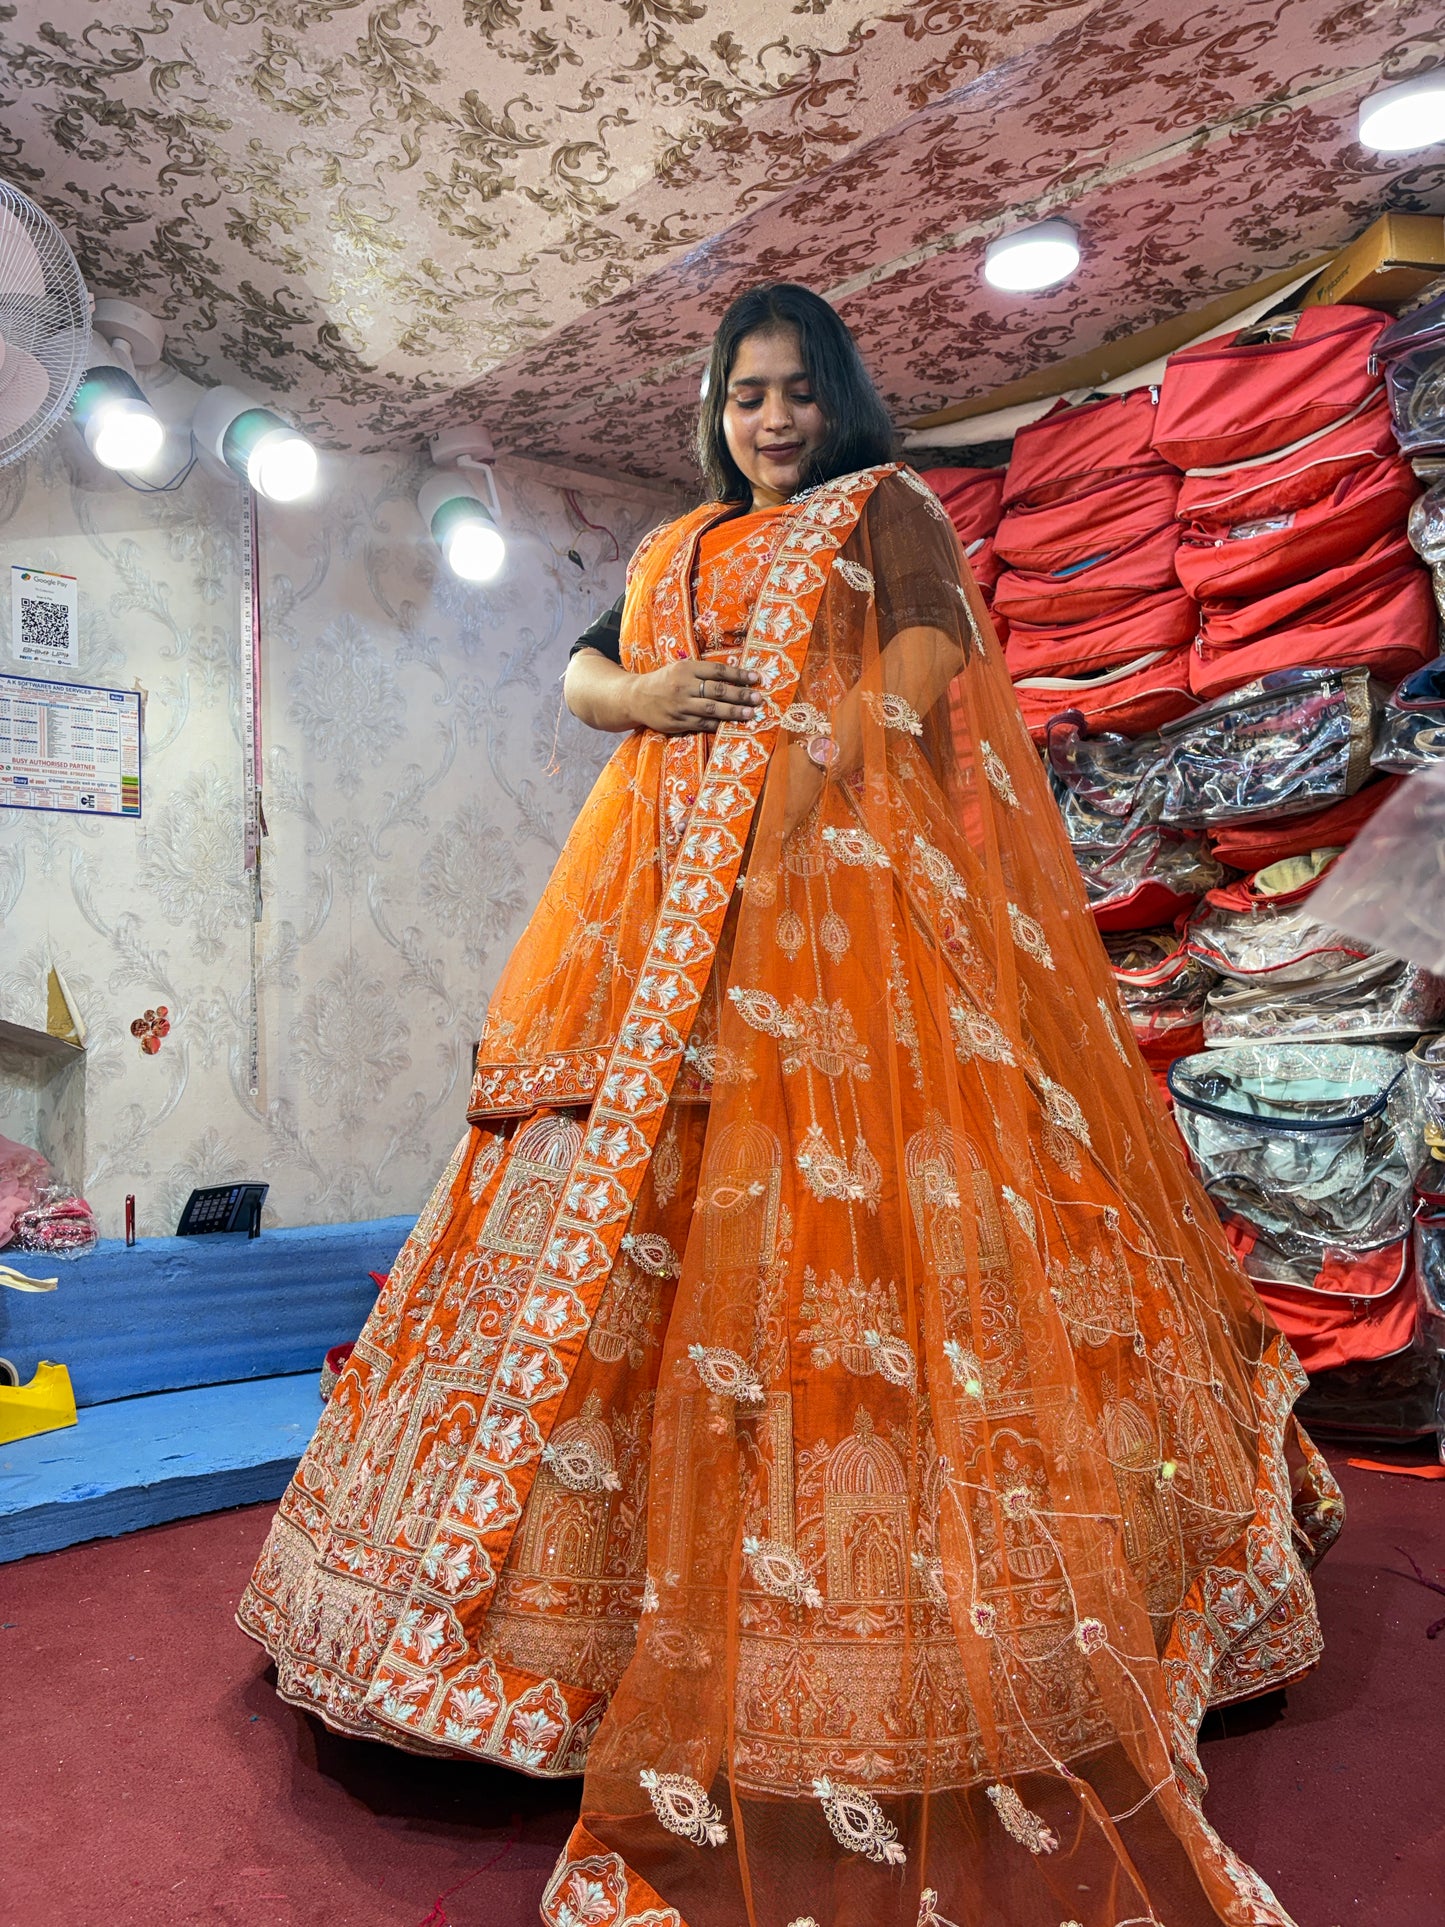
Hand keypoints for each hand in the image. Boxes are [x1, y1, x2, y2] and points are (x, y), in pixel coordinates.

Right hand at [631, 657, 761, 734]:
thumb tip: (734, 675)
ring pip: (712, 709)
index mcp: (686, 669)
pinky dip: (718, 725)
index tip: (756, 678)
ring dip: (733, 712)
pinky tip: (731, 725)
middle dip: (740, 694)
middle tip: (758, 698)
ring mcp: (680, 706)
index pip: (718, 670)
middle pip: (717, 690)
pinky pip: (702, 725)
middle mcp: (683, 686)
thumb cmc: (664, 681)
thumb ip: (703, 672)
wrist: (635, 697)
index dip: (739, 674)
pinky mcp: (677, 722)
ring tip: (750, 713)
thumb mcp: (680, 668)